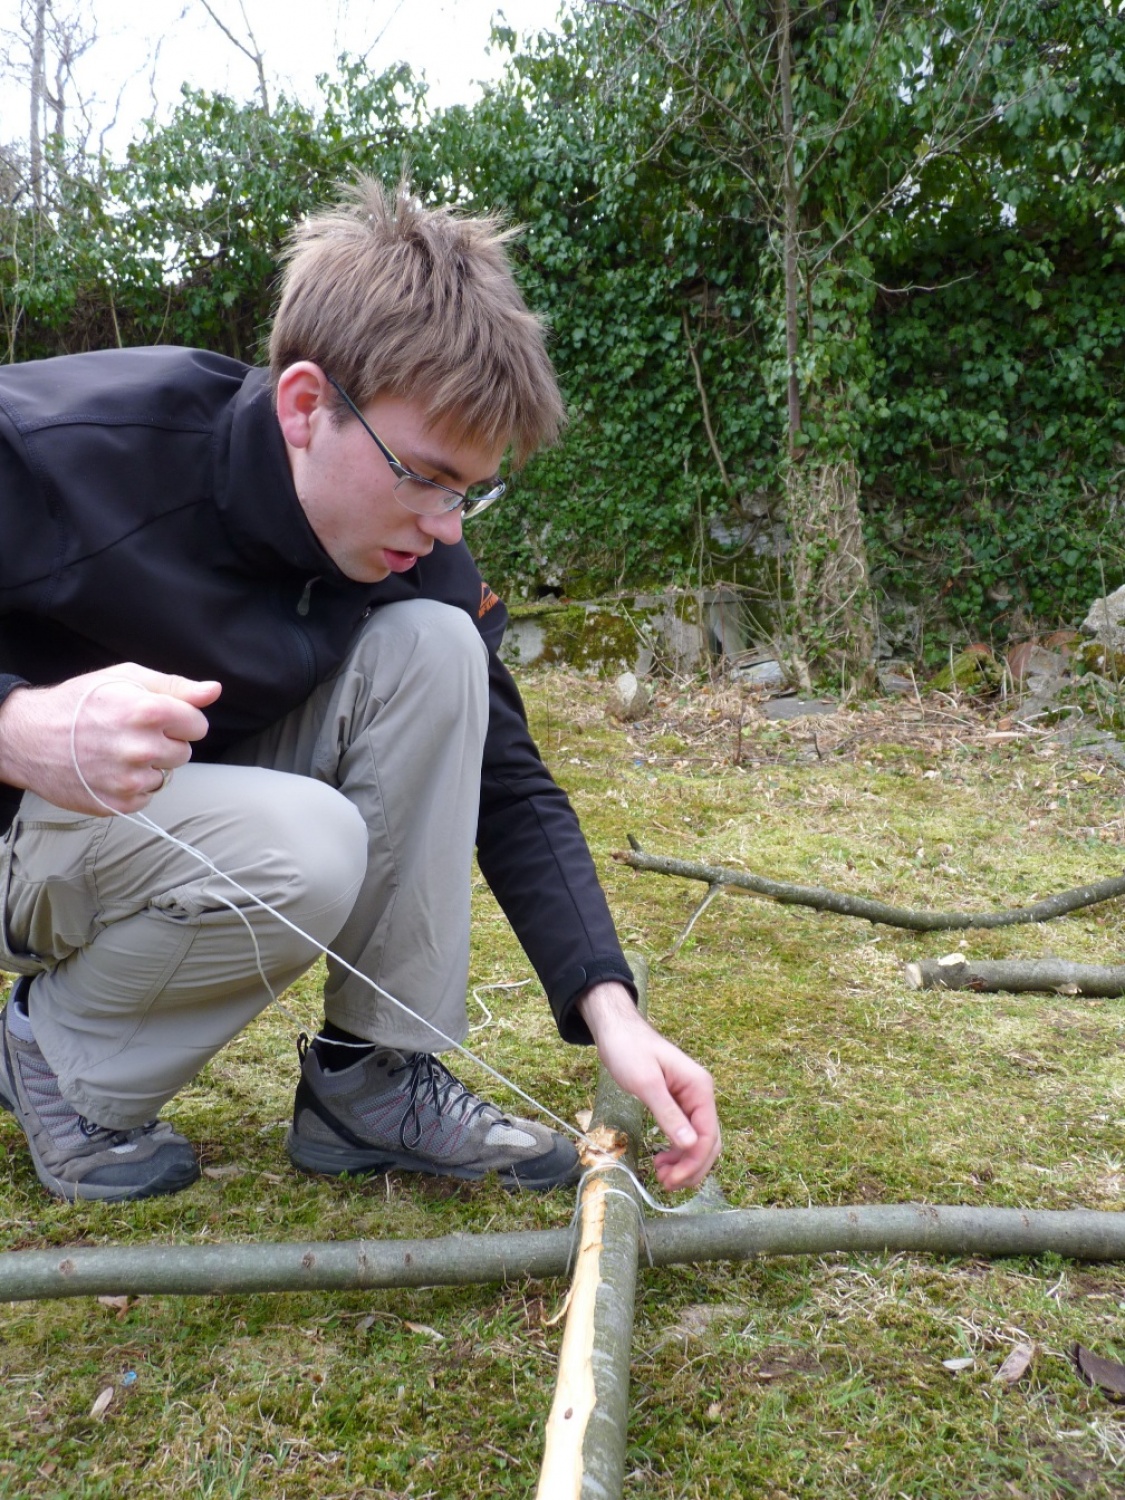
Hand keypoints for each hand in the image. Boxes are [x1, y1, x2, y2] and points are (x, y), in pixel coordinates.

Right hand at [0, 664, 221, 814]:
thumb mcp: (125, 678)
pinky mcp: (117, 804)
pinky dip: (132, 787)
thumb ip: (176, 686)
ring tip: (116, 751)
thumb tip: (213, 691)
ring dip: (148, 766)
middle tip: (132, 733)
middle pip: (184, 752)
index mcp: (148, 711)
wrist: (29, 736)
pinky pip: (146, 797)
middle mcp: (141, 748)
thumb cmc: (79, 702)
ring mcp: (129, 780)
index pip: (198, 725)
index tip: (159, 718)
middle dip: (165, 743)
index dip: (181, 720)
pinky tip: (109, 770)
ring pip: (165, 776)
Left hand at [577, 981, 720, 1191]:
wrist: (616, 1031)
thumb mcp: (646, 1083)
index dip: (694, 1161)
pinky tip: (661, 1160)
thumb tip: (690, 1145)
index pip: (708, 1134)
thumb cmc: (629, 1050)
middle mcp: (700, 1094)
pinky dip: (677, 1151)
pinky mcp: (676, 1102)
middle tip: (667, 1185)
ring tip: (663, 1177)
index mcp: (699, 1088)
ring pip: (698, 1140)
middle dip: (691, 1167)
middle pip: (708, 1141)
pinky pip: (684, 1133)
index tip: (674, 1180)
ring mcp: (690, 1099)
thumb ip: (668, 1113)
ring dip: (685, 1162)